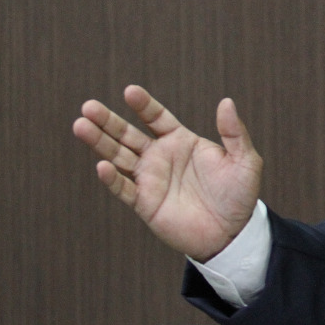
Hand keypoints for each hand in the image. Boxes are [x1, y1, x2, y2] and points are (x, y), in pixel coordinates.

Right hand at [72, 85, 262, 260]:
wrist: (233, 233)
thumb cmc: (239, 194)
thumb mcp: (244, 159)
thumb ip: (234, 132)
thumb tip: (226, 101)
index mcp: (181, 141)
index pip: (156, 118)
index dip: (143, 105)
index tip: (130, 91)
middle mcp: (161, 157)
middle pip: (128, 134)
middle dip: (108, 121)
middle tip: (88, 106)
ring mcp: (150, 179)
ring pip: (119, 157)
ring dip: (100, 143)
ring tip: (80, 125)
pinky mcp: (145, 203)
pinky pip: (124, 188)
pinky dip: (112, 178)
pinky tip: (102, 165)